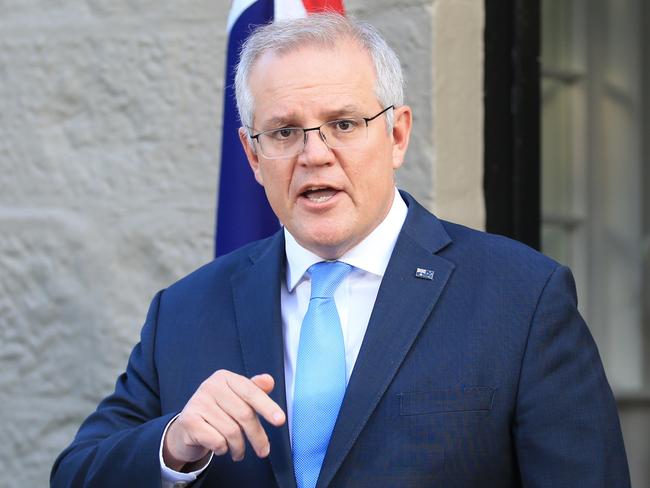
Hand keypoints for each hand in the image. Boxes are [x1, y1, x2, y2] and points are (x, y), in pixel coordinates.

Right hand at [162, 370, 285, 470]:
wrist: (189, 428)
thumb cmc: (220, 412)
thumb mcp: (238, 399)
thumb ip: (255, 390)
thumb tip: (269, 381)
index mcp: (225, 377)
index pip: (251, 392)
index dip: (267, 406)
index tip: (280, 421)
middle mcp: (210, 386)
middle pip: (244, 414)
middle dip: (257, 436)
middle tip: (264, 451)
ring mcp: (198, 402)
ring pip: (231, 431)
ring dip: (239, 447)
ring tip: (239, 452)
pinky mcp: (189, 420)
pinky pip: (216, 440)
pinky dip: (223, 449)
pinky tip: (221, 448)